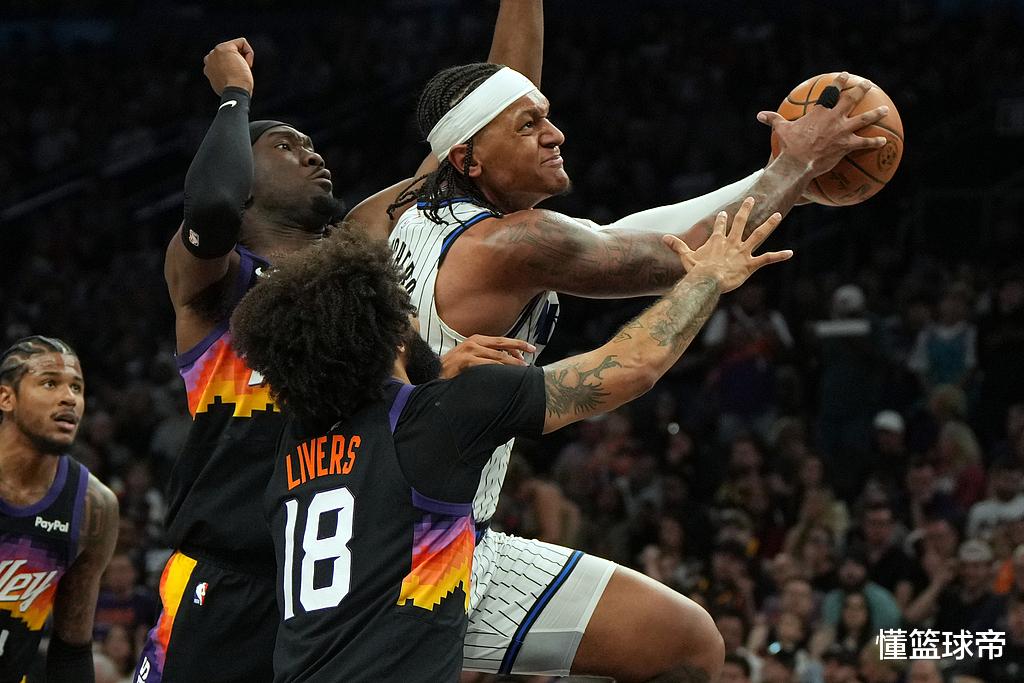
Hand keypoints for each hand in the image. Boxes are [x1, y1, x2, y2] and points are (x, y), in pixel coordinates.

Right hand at [203, 38, 254, 95]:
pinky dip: (249, 52)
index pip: (226, 61)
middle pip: (231, 53)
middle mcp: (209, 58)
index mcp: (209, 68)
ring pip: (236, 47)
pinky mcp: (225, 47)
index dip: (235, 69)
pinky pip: (241, 42)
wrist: (235, 91)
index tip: (235, 79)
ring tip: (242, 70)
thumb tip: (228, 75)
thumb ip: (225, 75)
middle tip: (239, 75)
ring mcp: (216, 52)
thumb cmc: (234, 91)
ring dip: (243, 58)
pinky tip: (247, 64)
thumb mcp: (227, 84)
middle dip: (238, 62)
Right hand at [439, 335, 535, 378]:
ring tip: (523, 367)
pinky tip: (507, 373)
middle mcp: (474, 342)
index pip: (500, 340)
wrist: (432, 373)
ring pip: (497, 355)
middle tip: (532, 351)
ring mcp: (469, 351)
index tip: (529, 349)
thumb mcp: (469, 357)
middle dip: (519, 346)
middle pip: (502, 343)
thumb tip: (505, 360)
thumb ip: (485, 356)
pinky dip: (499, 368)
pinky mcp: (466, 361)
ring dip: (512, 361)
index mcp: (476, 340)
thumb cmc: (452, 369)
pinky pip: (487, 364)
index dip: (516, 344)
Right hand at [662, 197, 791, 292]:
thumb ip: (677, 246)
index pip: (720, 226)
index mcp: (718, 240)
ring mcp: (743, 252)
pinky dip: (779, 256)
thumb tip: (664, 238)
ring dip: (769, 224)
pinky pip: (767, 259)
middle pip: (741, 222)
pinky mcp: (751, 264)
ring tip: (778, 215)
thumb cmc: (696, 271)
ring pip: (758, 235)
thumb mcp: (685, 256)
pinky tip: (790, 253)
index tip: (724, 212)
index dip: (722, 219)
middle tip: (751, 199)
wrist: (707, 281)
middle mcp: (732, 242)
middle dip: (746, 210)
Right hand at [758, 72, 888, 174]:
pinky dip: (874, 142)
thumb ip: (774, 119)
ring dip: (876, 113)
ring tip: (884, 110)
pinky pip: (864, 143)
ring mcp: (843, 131)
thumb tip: (760, 115)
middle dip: (861, 90)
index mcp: (820, 111)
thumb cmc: (789, 146)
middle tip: (868, 85)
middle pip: (852, 99)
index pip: (832, 91)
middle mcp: (835, 118)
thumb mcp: (781, 130)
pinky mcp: (847, 145)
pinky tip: (884, 142)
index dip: (840, 81)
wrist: (798, 162)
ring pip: (865, 119)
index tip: (846, 75)